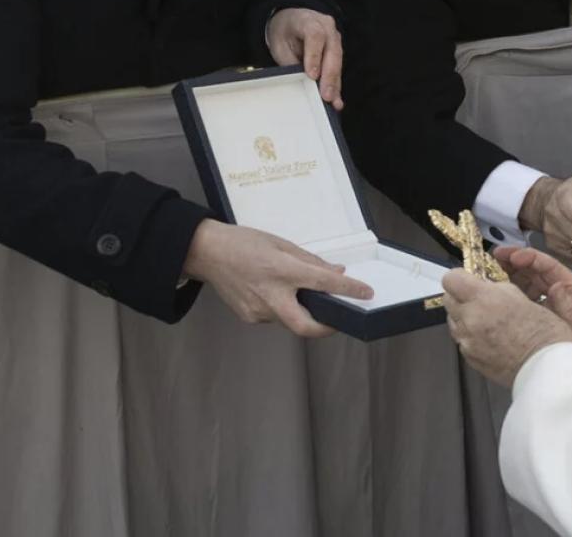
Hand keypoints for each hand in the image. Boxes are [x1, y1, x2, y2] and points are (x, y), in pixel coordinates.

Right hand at [182, 218, 373, 337]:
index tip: (365, 293)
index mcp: (281, 270)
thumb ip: (311, 261)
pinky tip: (281, 295)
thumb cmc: (243, 243)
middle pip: (305, 326)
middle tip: (340, 318)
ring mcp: (257, 310)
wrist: (206, 253)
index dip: (348, 289)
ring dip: (303, 313)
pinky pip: (276, 318)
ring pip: (290, 320)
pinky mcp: (249, 317)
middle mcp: (270, 295)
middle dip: (326, 328)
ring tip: (305, 296)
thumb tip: (336, 272)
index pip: (323, 283)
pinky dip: (285, 309)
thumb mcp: (282, 244)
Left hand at [266, 8, 342, 108]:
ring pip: (338, 61)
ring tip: (333, 100)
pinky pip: (338, 67)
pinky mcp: (337, 49)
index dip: (314, 56)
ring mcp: (334, 37)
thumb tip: (302, 82)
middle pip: (332, 50)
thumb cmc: (284, 33)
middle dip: (329, 75)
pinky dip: (336, 83)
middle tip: (326, 95)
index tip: (312, 75)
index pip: (315, 36)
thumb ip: (291, 61)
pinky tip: (336, 98)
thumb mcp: (280, 45)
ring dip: (335, 82)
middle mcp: (326, 26)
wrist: (290, 21)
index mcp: (307, 20)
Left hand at [443, 269, 571, 386]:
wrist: (545, 368)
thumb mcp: (522, 296)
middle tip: (480, 297)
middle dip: (461, 295)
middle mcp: (470, 320)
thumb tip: (486, 286)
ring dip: (465, 316)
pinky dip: (471, 335)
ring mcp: (467, 341)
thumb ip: (498, 289)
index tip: (469, 277)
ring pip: (454, 320)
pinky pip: (462, 340)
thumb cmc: (542, 333)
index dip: (460, 276)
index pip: (451, 279)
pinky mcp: (470, 358)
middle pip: (448, 298)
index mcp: (483, 299)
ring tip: (489, 319)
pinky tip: (492, 336)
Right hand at [495, 246, 571, 369]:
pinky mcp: (537, 322)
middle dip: (516, 263)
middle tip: (494, 258)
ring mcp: (548, 309)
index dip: (531, 258)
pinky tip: (495, 295)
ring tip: (489, 272)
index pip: (551, 269)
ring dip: (510, 277)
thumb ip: (571, 308)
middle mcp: (561, 297)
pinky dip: (510, 297)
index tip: (511, 256)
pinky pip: (523, 304)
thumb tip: (556, 285)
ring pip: (527, 286)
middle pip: (536, 273)